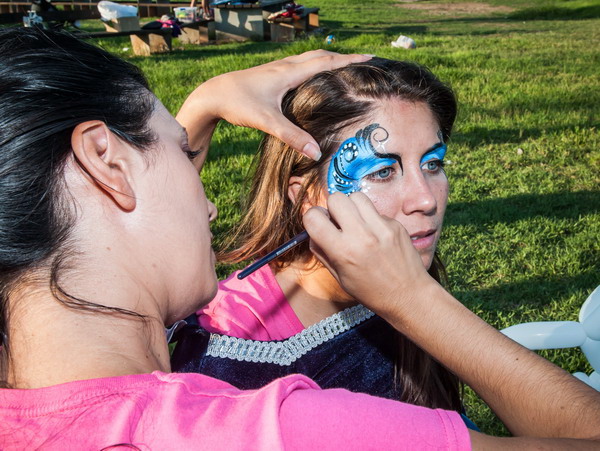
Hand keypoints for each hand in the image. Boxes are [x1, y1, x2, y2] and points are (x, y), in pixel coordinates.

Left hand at [177, 50, 371, 165]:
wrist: (211, 95)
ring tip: (343, 65)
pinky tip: (311, 75)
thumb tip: (315, 152)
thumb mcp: (267, 122)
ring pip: (308, 59)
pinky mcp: (270, 75)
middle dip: (343, 57)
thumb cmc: (238, 104)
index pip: (326, 63)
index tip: (369, 57)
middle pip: (320, 56)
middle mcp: (285, 67)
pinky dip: (313, 66)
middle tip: (363, 59)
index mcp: (289, 73)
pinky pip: (299, 65)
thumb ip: (292, 137)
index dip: (349, 60)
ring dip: (328, 59)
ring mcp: (277, 69)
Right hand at [302, 192, 431, 316]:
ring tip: (356, 223)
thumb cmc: (371, 291)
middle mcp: (361, 235)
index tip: (319, 224)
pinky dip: (370, 218)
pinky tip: (374, 234)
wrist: (408, 296)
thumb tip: (312, 231)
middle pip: (336, 198)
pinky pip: (375, 210)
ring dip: (351, 207)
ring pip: (356, 196)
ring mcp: (381, 227)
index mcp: (343, 251)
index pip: (313, 217)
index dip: (312, 218)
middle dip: (333, 208)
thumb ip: (322, 252)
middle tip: (338, 222)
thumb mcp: (339, 277)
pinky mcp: (395, 225)